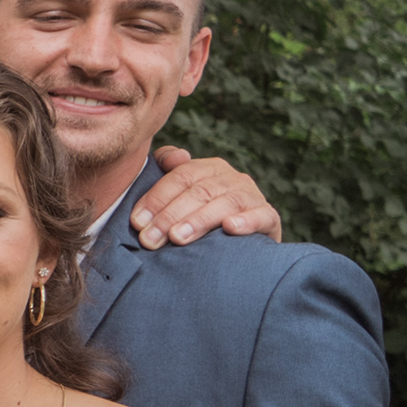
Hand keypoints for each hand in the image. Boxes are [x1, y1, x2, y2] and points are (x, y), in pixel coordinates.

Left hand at [130, 148, 282, 247]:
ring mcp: (252, 197)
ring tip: (177, 237)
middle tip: (150, 239)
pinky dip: (246, 221)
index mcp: (209, 169)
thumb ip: (170, 173)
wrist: (240, 249)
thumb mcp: (182, 198)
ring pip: (225, 203)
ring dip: (199, 220)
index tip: (137, 222)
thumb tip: (175, 157)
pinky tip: (230, 228)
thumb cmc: (201, 220)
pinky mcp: (269, 218)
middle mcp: (232, 178)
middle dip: (170, 215)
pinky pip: (260, 216)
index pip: (180, 177)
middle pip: (199, 191)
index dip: (157, 198)